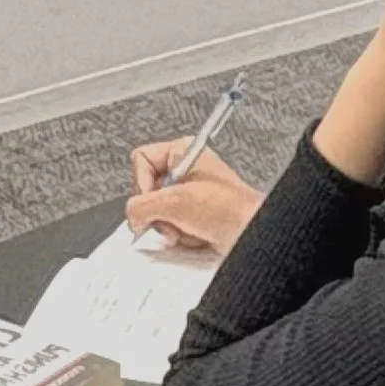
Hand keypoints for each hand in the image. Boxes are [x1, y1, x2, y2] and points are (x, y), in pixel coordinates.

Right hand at [124, 141, 262, 257]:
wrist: (252, 233)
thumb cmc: (228, 209)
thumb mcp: (174, 202)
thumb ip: (140, 206)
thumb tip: (132, 216)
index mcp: (183, 150)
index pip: (140, 159)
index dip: (141, 183)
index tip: (154, 199)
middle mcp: (186, 169)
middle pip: (147, 191)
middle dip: (158, 212)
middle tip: (172, 218)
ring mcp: (190, 193)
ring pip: (158, 212)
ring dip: (170, 227)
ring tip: (189, 228)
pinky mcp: (196, 214)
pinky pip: (172, 225)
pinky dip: (180, 235)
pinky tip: (196, 234)